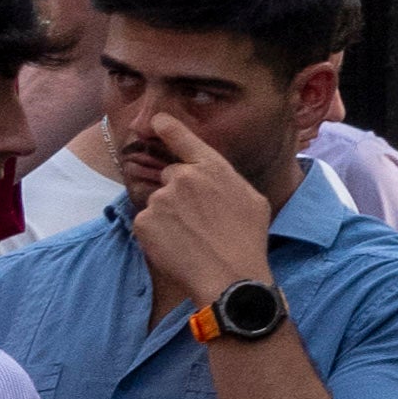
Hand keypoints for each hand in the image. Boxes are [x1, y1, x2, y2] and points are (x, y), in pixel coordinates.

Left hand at [121, 132, 281, 321]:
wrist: (229, 276)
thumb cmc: (248, 240)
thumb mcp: (253, 199)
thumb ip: (227, 181)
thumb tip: (214, 179)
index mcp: (212, 167)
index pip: (182, 138)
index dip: (168, 127)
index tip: (157, 121)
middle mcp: (182, 177)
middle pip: (171, 177)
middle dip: (179, 193)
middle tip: (198, 220)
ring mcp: (161, 200)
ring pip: (159, 203)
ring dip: (169, 216)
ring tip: (191, 238)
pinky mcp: (144, 222)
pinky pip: (147, 223)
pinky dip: (157, 235)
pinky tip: (177, 247)